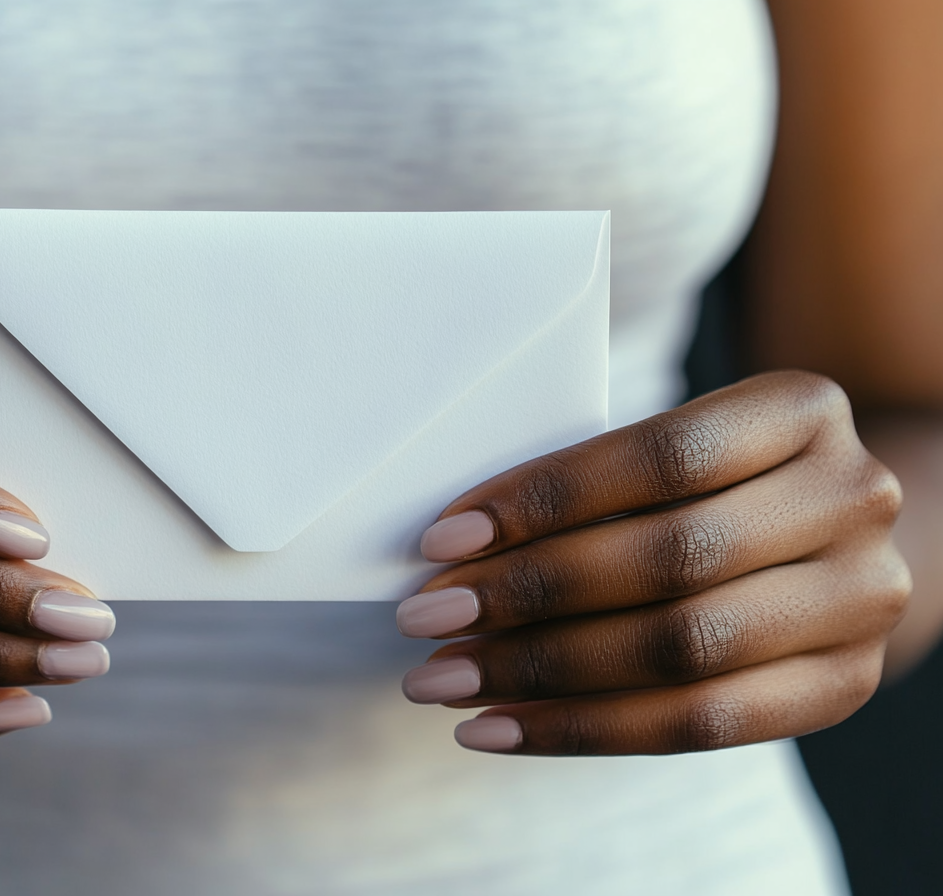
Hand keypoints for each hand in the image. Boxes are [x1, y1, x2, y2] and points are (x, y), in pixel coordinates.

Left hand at [395, 371, 908, 754]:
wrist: (826, 537)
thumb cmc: (710, 482)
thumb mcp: (672, 449)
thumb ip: (590, 484)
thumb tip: (453, 551)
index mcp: (803, 409)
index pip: (661, 457)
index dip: (545, 501)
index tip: (441, 542)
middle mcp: (853, 498)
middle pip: (671, 558)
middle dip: (528, 594)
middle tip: (426, 617)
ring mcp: (861, 598)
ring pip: (683, 650)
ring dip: (541, 672)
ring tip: (445, 679)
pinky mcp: (842, 684)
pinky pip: (701, 725)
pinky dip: (583, 728)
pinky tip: (498, 725)